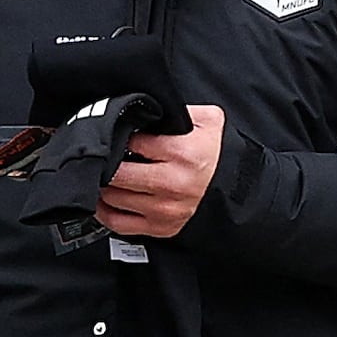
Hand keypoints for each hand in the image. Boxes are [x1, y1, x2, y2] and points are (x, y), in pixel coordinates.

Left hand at [92, 105, 225, 240]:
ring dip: (104, 185)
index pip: (131, 143)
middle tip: (104, 156)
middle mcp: (172, 184)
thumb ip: (173, 110)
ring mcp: (165, 209)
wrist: (232, 186)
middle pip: (117, 174)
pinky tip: (105, 199)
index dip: (121, 137)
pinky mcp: (160, 227)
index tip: (121, 136)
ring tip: (105, 174)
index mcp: (183, 154)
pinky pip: (118, 223)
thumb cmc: (213, 153)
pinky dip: (104, 211)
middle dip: (107, 163)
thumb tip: (143, 109)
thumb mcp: (206, 120)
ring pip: (113, 198)